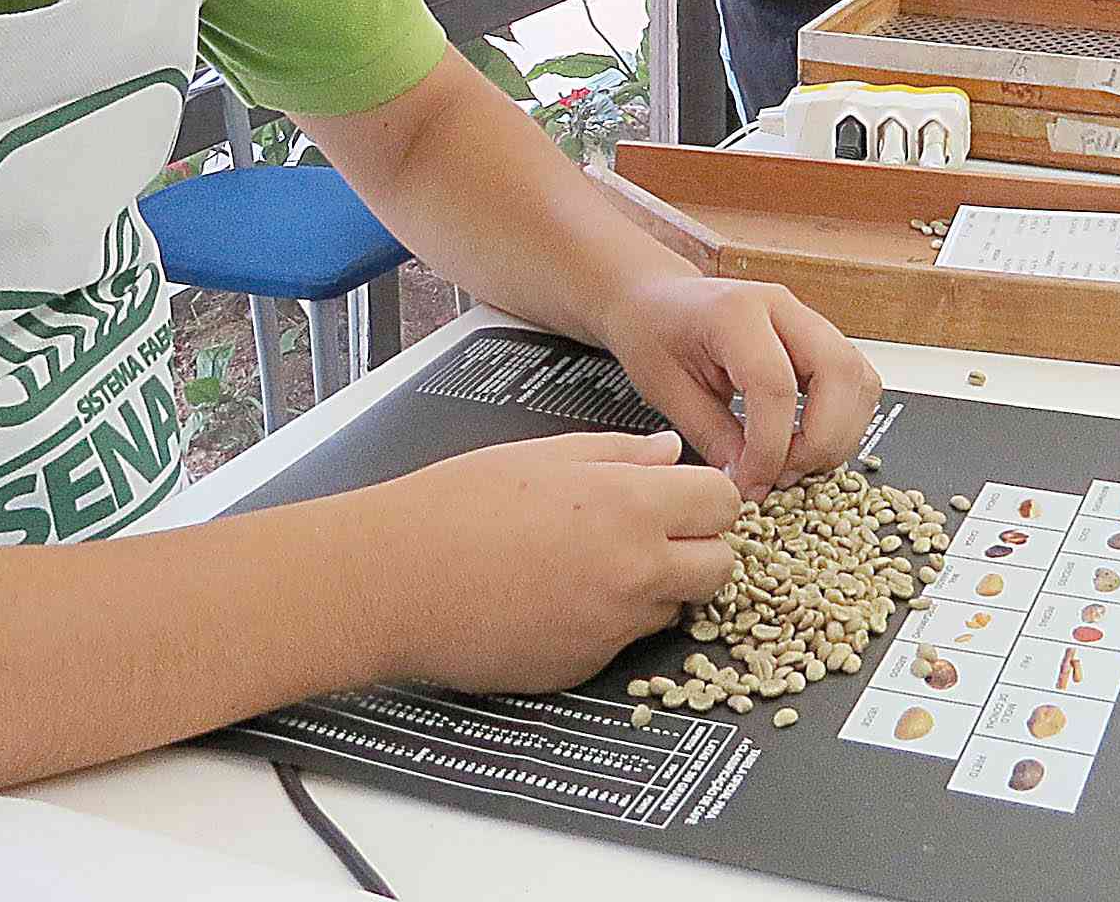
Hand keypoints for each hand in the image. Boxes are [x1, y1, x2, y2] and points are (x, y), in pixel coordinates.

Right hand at [368, 432, 741, 690]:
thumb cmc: (456, 506)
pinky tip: (559, 596)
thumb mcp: (542, 453)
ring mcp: (612, 628)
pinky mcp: (585, 667)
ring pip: (675, 609)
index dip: (706, 497)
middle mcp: (634, 572)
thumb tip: (667, 452)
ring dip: (656, 588)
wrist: (396, 579)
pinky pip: (623, 643)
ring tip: (592, 562)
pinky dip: (607, 622)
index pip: (723, 504)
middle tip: (655, 533)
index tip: (685, 495)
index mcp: (629, 506)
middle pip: (720, 568)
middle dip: (699, 548)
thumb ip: (619, 454)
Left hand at [598, 277, 882, 501]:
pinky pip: (856, 382)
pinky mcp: (819, 339)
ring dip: (838, 434)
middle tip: (782, 476)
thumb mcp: (666, 390)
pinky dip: (842, 421)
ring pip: (859, 379)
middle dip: (821, 441)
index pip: (776, 386)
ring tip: (792, 463)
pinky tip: (804, 443)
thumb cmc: (653, 333)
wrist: (655, 301)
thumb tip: (753, 483)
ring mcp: (806, 319)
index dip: (771, 448)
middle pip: (839, 374)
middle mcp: (781, 307)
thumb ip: (713, 437)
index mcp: (734, 312)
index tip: (752, 484)